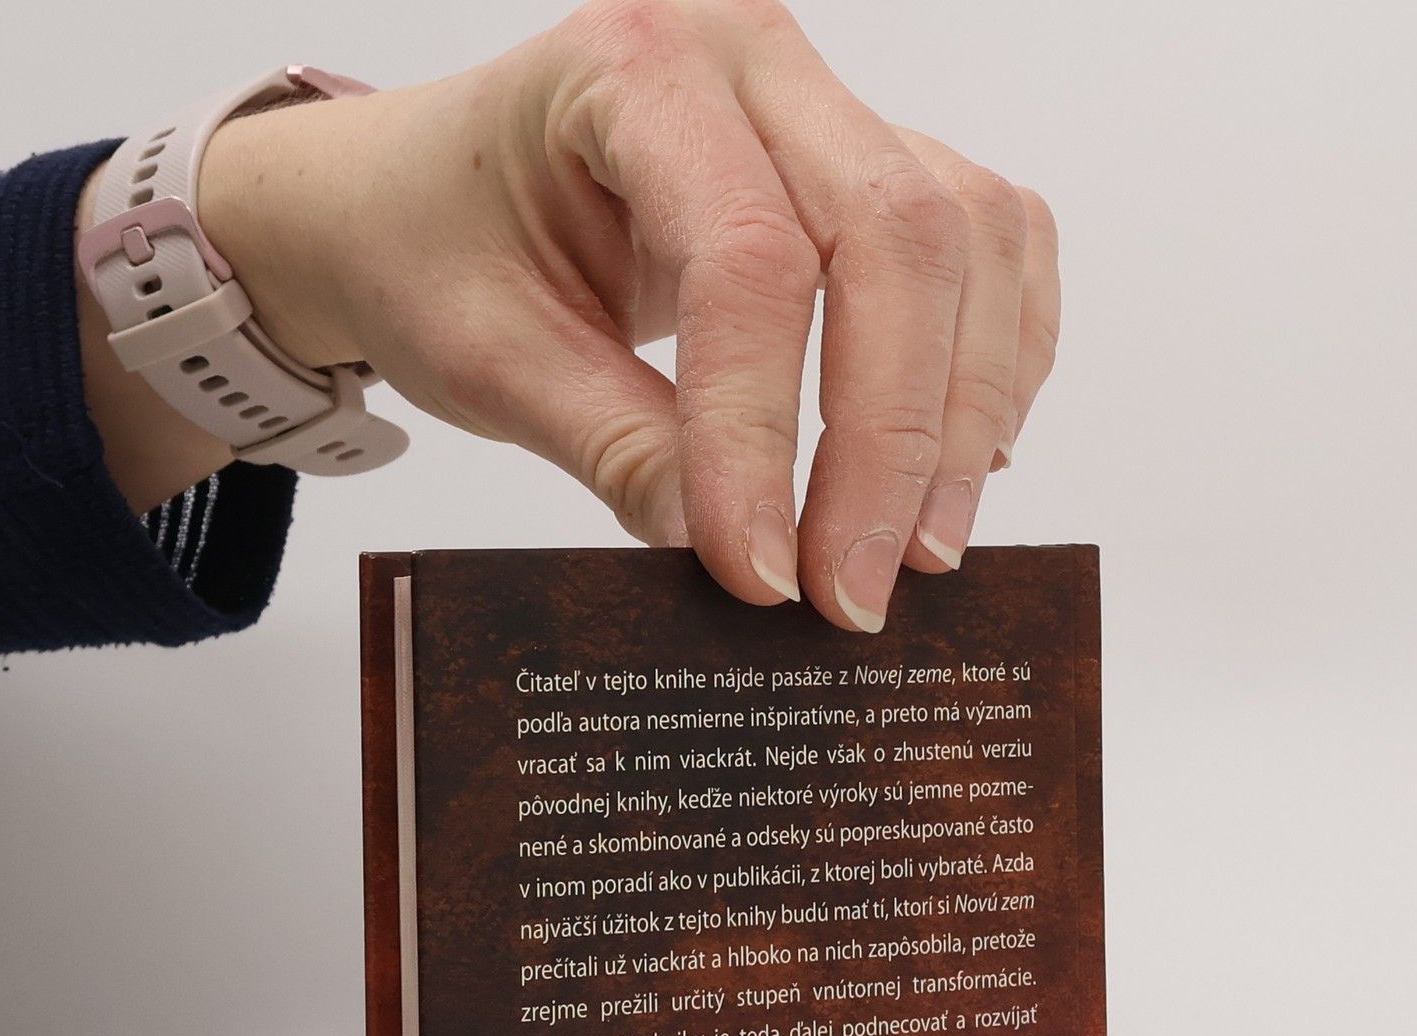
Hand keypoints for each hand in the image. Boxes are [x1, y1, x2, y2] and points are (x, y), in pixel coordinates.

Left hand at [109, 0, 1060, 632]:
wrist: (421, 196)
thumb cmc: (438, 249)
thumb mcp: (490, 358)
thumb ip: (614, 446)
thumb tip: (739, 557)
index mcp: (637, 70)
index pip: (747, 260)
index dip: (764, 434)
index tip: (760, 573)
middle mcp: (755, 58)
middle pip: (895, 234)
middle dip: (890, 440)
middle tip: (854, 595)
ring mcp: (830, 104)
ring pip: (968, 237)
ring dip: (963, 410)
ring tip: (920, 552)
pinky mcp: (876, 163)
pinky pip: (988, 244)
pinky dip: (995, 359)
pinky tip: (963, 462)